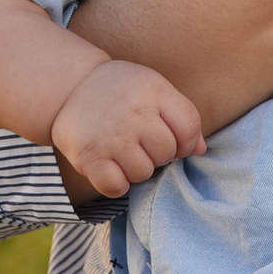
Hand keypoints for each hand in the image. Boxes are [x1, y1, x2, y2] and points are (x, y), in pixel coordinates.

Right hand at [50, 60, 203, 198]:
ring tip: (124, 151)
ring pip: (143, 173)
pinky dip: (116, 184)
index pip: (189, 126)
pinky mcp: (88, 156)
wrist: (72, 86)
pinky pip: (117, 188)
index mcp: (154, 90)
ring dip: (137, 168)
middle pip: (167, 152)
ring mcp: (110, 135)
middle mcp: (133, 112)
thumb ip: (180, 115)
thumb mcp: (154, 89)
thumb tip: (200, 149)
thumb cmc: (122, 90)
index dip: (187, 141)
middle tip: (142, 143)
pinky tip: (110, 165)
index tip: (174, 140)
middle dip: (160, 154)